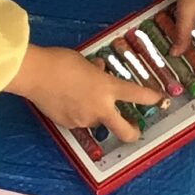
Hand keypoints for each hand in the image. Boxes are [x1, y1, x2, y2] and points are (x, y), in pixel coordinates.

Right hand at [10, 45, 163, 143]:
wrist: (34, 74)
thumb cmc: (60, 61)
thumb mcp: (86, 63)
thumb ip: (98, 73)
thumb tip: (100, 73)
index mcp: (107, 88)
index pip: (138, 95)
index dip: (152, 98)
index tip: (159, 99)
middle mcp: (100, 108)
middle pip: (126, 131)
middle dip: (134, 132)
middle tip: (135, 128)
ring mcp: (84, 120)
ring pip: (98, 122)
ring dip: (96, 114)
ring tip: (80, 98)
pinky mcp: (68, 125)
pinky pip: (79, 121)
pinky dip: (78, 113)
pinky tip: (66, 101)